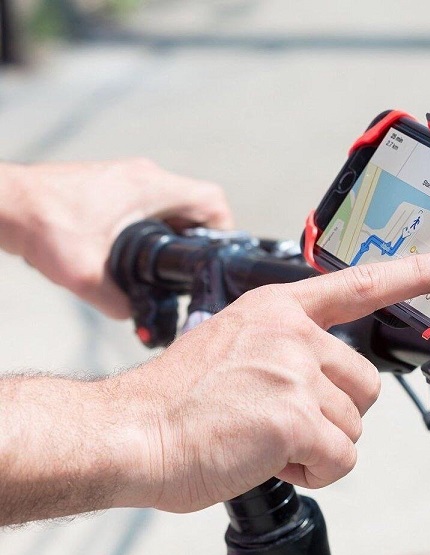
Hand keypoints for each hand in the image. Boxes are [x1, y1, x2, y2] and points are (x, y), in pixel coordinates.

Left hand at [0, 159, 231, 317]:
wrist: (5, 204)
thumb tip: (138, 317)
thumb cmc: (41, 225)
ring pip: (174, 203)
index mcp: (149, 188)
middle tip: (188, 268)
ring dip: (177, 231)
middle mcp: (144, 176)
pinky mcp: (114, 185)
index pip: (212, 200)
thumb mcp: (84, 275)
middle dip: (199, 237)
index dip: (223, 229)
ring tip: (164, 264)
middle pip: (196, 204)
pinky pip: (152, 203)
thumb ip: (118, 303)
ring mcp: (128, 178)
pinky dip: (156, 225)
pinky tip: (138, 251)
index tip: (213, 256)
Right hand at [111, 252, 429, 512]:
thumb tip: (320, 377)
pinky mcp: (296, 420)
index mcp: (278, 309)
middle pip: (364, 384)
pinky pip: (340, 459)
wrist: (134, 431)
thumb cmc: (177, 398)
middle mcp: (292, 335)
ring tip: (268, 441)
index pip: (360, 283)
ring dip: (319, 444)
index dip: (413, 274)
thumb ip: (282, 348)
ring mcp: (296, 375)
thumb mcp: (232, 344)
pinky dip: (314, 472)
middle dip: (336, 412)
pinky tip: (274, 462)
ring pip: (353, 426)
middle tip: (286, 422)